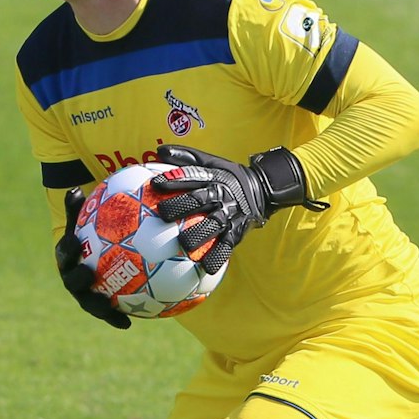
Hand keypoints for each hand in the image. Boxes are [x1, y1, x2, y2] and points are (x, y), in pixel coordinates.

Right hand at [56, 188, 130, 329]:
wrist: (96, 258)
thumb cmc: (94, 234)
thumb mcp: (87, 220)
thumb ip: (80, 209)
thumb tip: (74, 189)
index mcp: (68, 258)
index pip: (65, 253)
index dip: (68, 249)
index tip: (76, 242)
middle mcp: (73, 278)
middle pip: (72, 280)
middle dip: (78, 279)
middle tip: (88, 273)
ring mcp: (85, 294)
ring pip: (89, 302)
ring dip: (97, 306)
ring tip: (109, 306)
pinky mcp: (100, 306)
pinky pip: (108, 313)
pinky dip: (116, 319)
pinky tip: (129, 323)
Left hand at [149, 144, 322, 274]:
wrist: (263, 189)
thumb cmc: (228, 176)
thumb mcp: (211, 161)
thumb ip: (185, 157)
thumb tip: (158, 150)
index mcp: (213, 177)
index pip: (191, 176)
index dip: (174, 180)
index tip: (155, 184)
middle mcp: (221, 196)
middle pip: (199, 201)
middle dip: (180, 207)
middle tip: (162, 215)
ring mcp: (229, 215)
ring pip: (211, 226)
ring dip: (197, 235)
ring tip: (183, 244)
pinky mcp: (237, 232)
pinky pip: (226, 246)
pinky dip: (216, 257)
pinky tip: (205, 268)